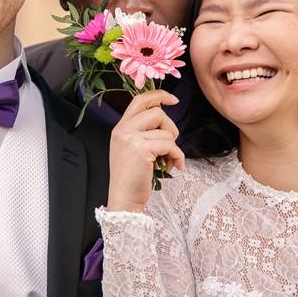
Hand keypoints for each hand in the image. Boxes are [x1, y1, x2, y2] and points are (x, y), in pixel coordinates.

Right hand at [106, 90, 184, 212]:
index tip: (173, 100)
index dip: (158, 95)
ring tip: (167, 161)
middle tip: (169, 146)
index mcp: (120, 128)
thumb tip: (164, 116)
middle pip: (157, 113)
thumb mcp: (132, 149)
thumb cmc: (132, 178)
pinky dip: (177, 156)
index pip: (139, 100)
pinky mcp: (141, 150)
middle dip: (170, 128)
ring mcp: (131, 139)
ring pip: (166, 131)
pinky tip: (174, 167)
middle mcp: (123, 130)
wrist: (124, 200)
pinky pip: (170, 145)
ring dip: (173, 147)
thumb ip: (142, 132)